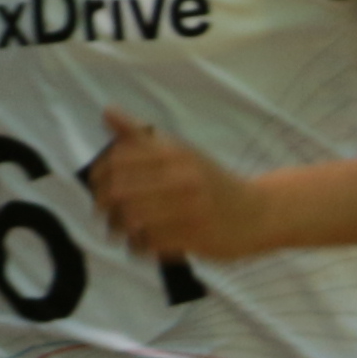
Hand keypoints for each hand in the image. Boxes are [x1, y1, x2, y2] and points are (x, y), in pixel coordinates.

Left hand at [83, 120, 265, 263]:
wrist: (259, 211)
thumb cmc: (210, 182)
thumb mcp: (179, 152)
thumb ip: (140, 136)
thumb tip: (107, 110)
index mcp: (175, 152)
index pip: (118, 159)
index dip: (98, 176)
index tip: (97, 187)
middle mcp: (182, 176)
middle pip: (120, 192)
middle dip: (103, 206)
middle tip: (104, 214)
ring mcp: (191, 208)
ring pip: (132, 220)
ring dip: (119, 229)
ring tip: (121, 231)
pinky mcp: (196, 237)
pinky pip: (151, 244)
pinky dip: (138, 247)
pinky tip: (141, 244)